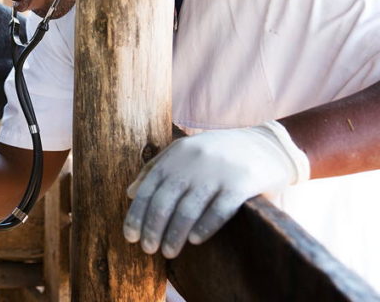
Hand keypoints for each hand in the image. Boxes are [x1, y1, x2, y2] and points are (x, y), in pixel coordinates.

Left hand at [123, 121, 309, 257]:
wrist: (267, 144)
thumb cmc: (219, 151)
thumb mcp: (185, 150)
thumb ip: (156, 168)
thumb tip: (130, 193)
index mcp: (176, 154)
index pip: (148, 188)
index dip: (136, 214)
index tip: (130, 236)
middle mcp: (193, 162)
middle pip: (165, 202)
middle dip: (153, 229)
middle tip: (148, 249)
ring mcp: (217, 172)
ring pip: (188, 210)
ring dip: (174, 235)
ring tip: (168, 252)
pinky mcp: (242, 183)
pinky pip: (219, 211)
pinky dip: (204, 228)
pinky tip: (195, 241)